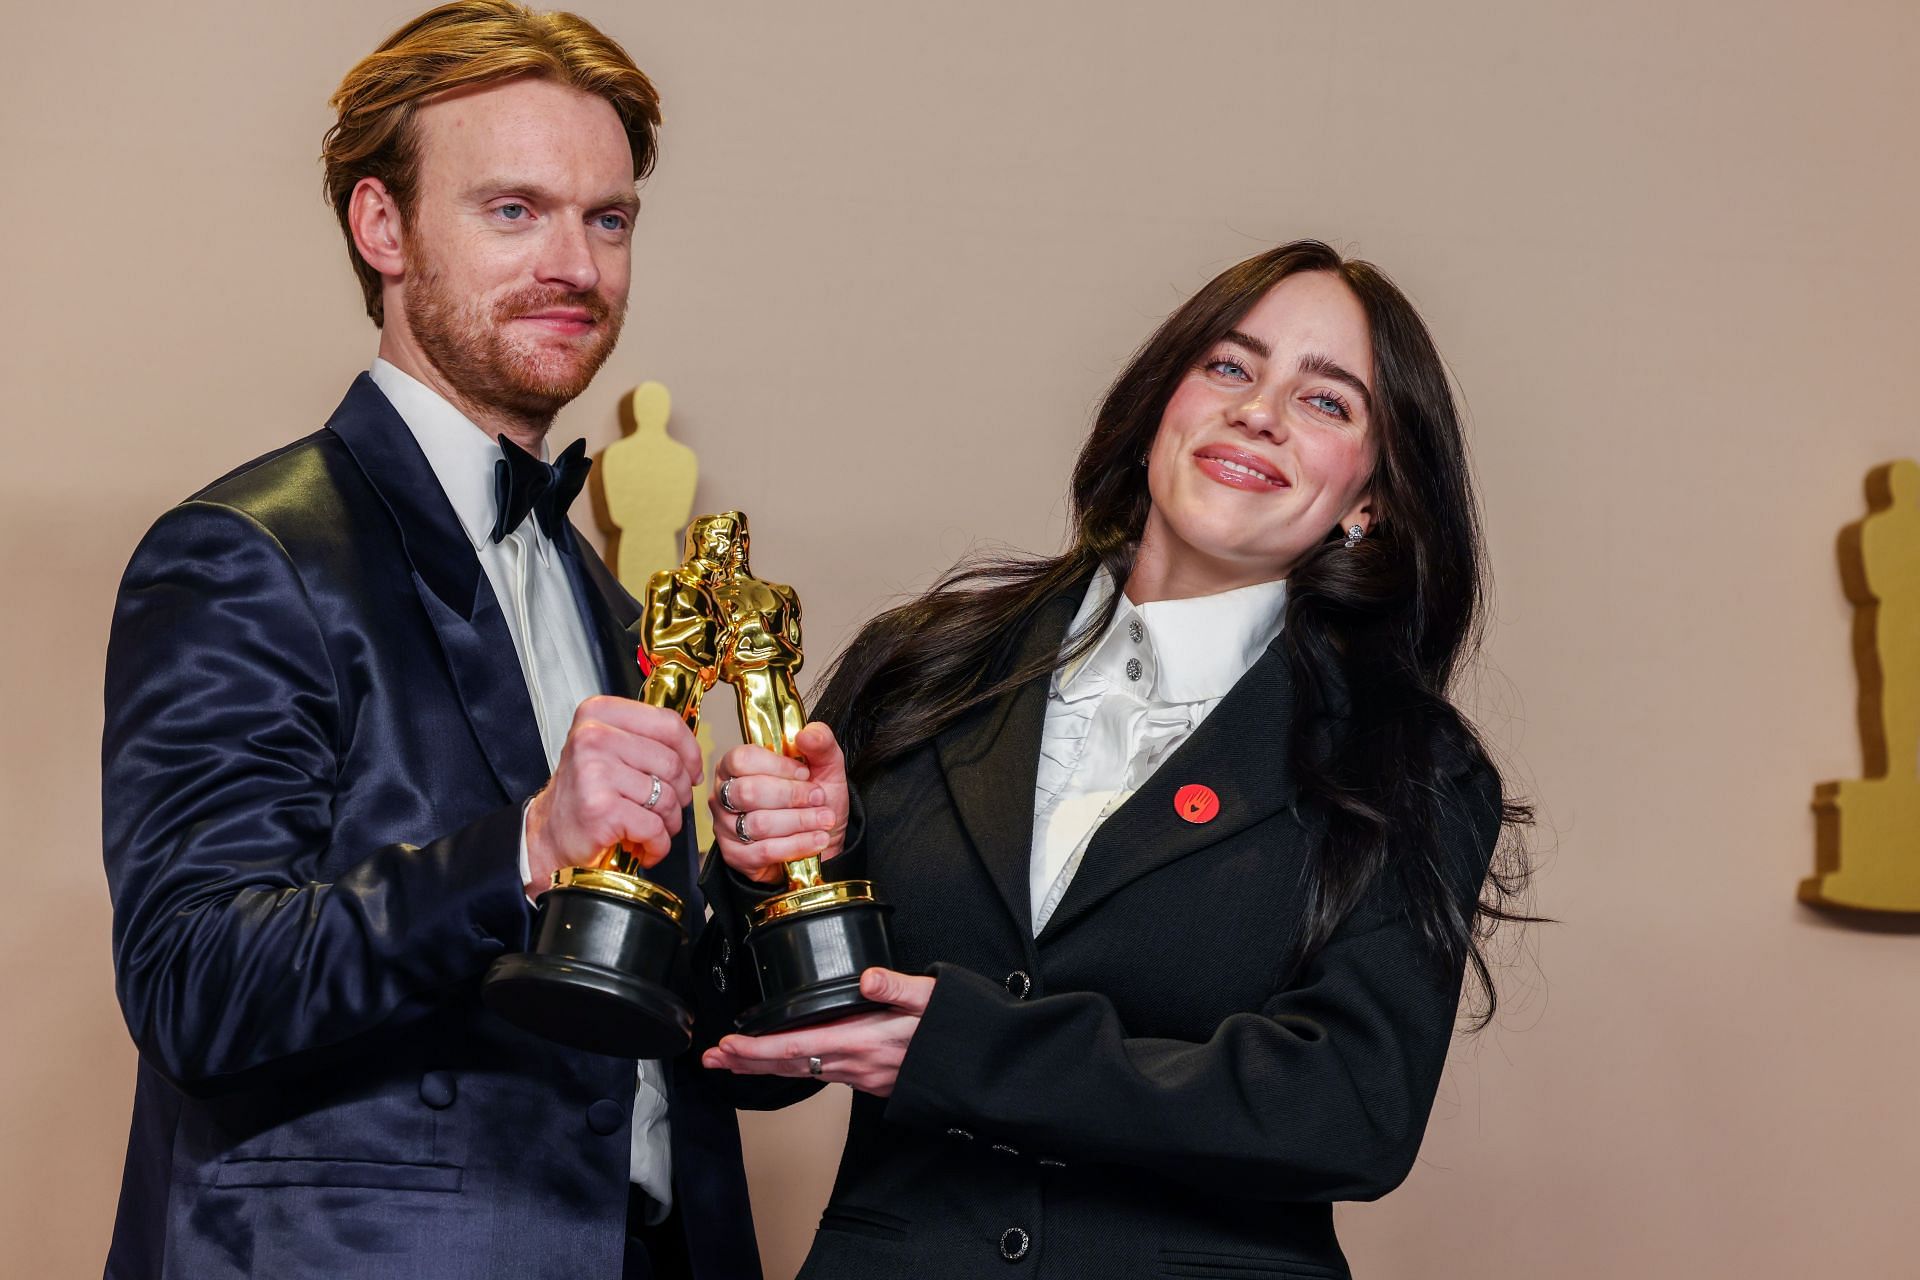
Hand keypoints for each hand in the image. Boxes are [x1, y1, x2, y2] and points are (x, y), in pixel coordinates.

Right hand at [523, 696, 703, 895]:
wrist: (548, 836)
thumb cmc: (584, 794)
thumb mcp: (608, 749)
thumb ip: (644, 738)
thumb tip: (691, 748)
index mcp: (598, 714)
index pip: (667, 722)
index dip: (690, 751)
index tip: (692, 770)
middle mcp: (593, 737)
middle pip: (671, 763)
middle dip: (680, 792)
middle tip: (667, 807)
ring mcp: (595, 772)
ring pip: (666, 796)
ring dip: (668, 821)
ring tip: (651, 827)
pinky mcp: (601, 809)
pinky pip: (654, 827)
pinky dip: (657, 843)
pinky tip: (644, 845)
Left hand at [701, 968, 932, 1096]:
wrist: (977, 1067)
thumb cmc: (955, 1030)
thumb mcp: (932, 998)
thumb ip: (898, 986)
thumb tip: (869, 977)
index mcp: (865, 1041)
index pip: (798, 1046)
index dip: (759, 1048)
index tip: (729, 1044)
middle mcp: (857, 1064)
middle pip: (789, 1065)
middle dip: (747, 1062)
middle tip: (712, 1057)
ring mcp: (861, 1075)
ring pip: (801, 1071)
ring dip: (764, 1065)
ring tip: (734, 1058)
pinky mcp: (869, 1079)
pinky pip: (820, 1073)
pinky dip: (792, 1066)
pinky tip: (783, 1060)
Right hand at [710, 721, 848, 883]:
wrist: (822, 838)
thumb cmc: (815, 799)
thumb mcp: (825, 766)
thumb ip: (820, 743)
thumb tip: (807, 735)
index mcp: (736, 766)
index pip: (742, 759)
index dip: (776, 766)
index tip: (805, 773)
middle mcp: (724, 794)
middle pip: (747, 791)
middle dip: (791, 796)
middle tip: (819, 798)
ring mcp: (725, 827)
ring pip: (758, 823)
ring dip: (799, 821)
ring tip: (824, 820)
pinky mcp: (736, 856)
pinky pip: (764, 851)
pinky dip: (797, 845)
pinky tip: (817, 840)